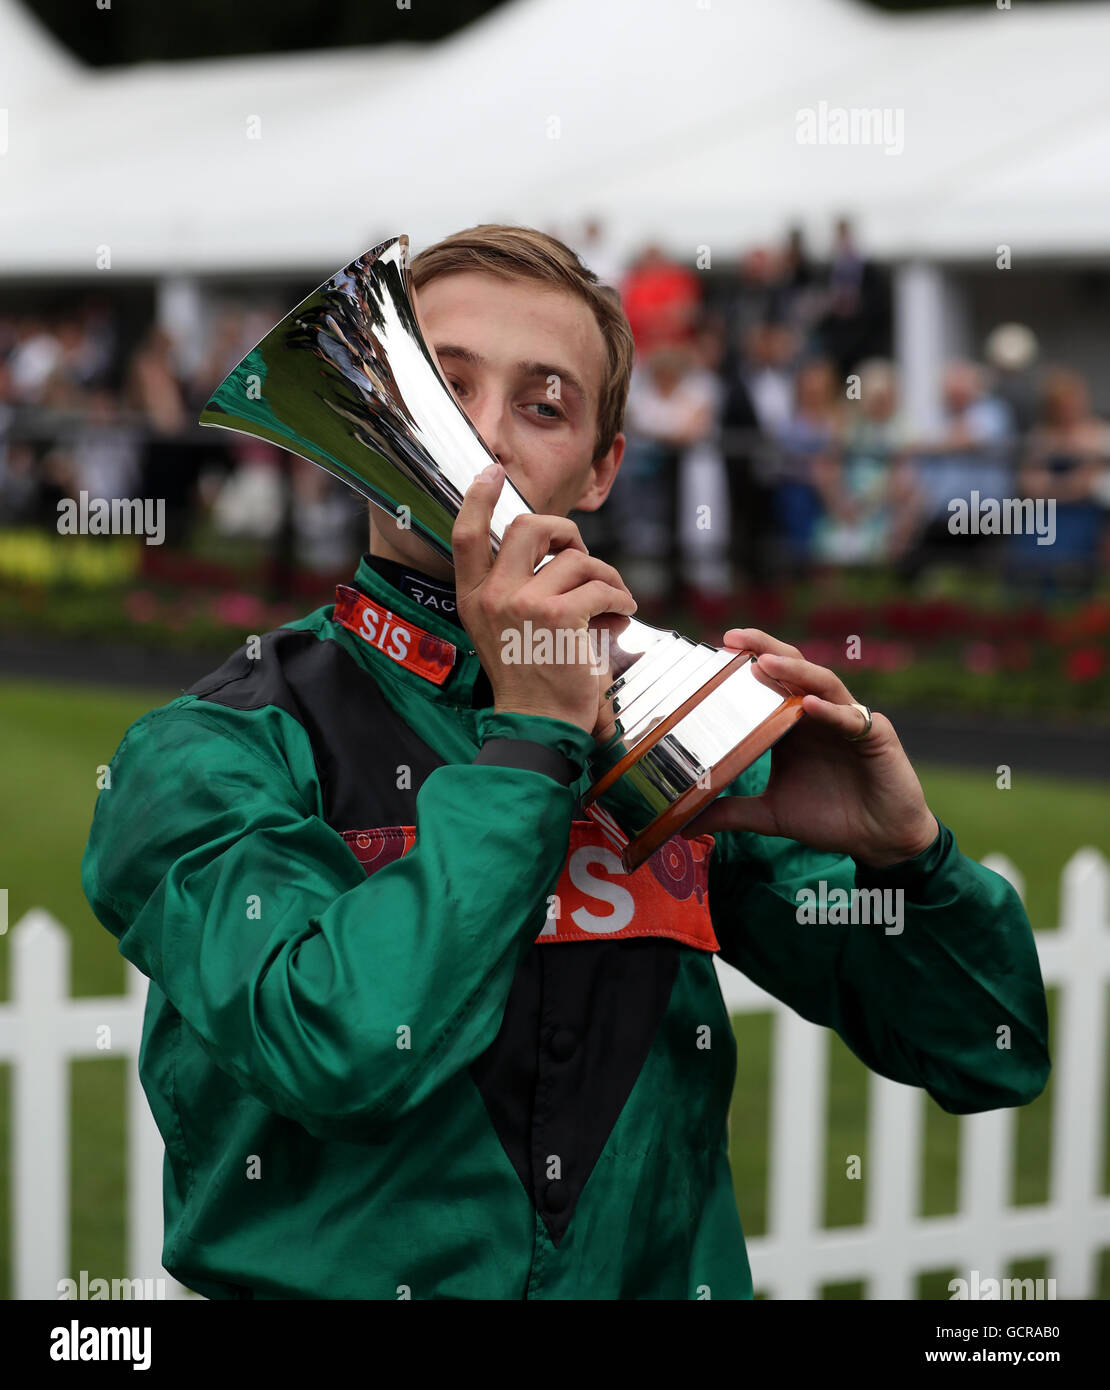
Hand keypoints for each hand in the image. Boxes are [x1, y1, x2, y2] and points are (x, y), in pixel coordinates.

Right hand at [453, 463, 636, 733]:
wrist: (538, 725)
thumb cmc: (530, 679)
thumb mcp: (500, 630)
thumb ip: (511, 588)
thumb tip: (554, 547)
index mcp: (474, 598)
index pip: (466, 534)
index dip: (479, 497)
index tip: (491, 472)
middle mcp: (493, 596)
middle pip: (530, 527)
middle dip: (566, 531)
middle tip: (580, 555)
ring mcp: (524, 603)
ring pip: (576, 559)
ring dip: (604, 576)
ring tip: (612, 601)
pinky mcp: (559, 615)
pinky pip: (601, 586)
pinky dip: (621, 599)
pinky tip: (622, 615)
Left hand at [683, 628, 937, 867]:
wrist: (879, 840)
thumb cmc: (830, 818)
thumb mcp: (771, 814)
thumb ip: (731, 812)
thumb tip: (684, 825)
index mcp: (792, 724)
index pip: (768, 682)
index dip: (745, 663)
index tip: (714, 652)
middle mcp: (818, 714)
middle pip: (792, 669)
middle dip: (764, 648)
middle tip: (732, 638)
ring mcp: (847, 720)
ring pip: (822, 682)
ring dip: (794, 670)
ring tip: (764, 662)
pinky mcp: (875, 735)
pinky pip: (851, 717)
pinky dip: (831, 710)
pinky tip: (810, 705)